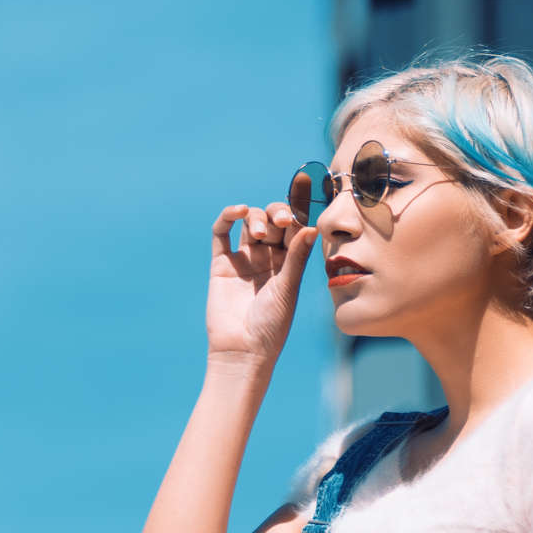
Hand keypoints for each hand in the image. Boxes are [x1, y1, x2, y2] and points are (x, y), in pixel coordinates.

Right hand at [206, 202, 318, 370]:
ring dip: (257, 219)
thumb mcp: (288, 289)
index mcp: (291, 263)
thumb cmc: (272, 326)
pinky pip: (222, 233)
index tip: (307, 181)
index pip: (296, 227)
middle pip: (273, 220)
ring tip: (259, 233)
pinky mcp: (221, 264)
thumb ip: (296, 257)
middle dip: (279, 213)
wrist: (242, 351)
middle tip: (283, 220)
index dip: (300, 205)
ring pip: (250, 222)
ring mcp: (244, 259)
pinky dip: (229, 217)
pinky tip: (239, 211)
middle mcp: (268, 257)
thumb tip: (311, 226)